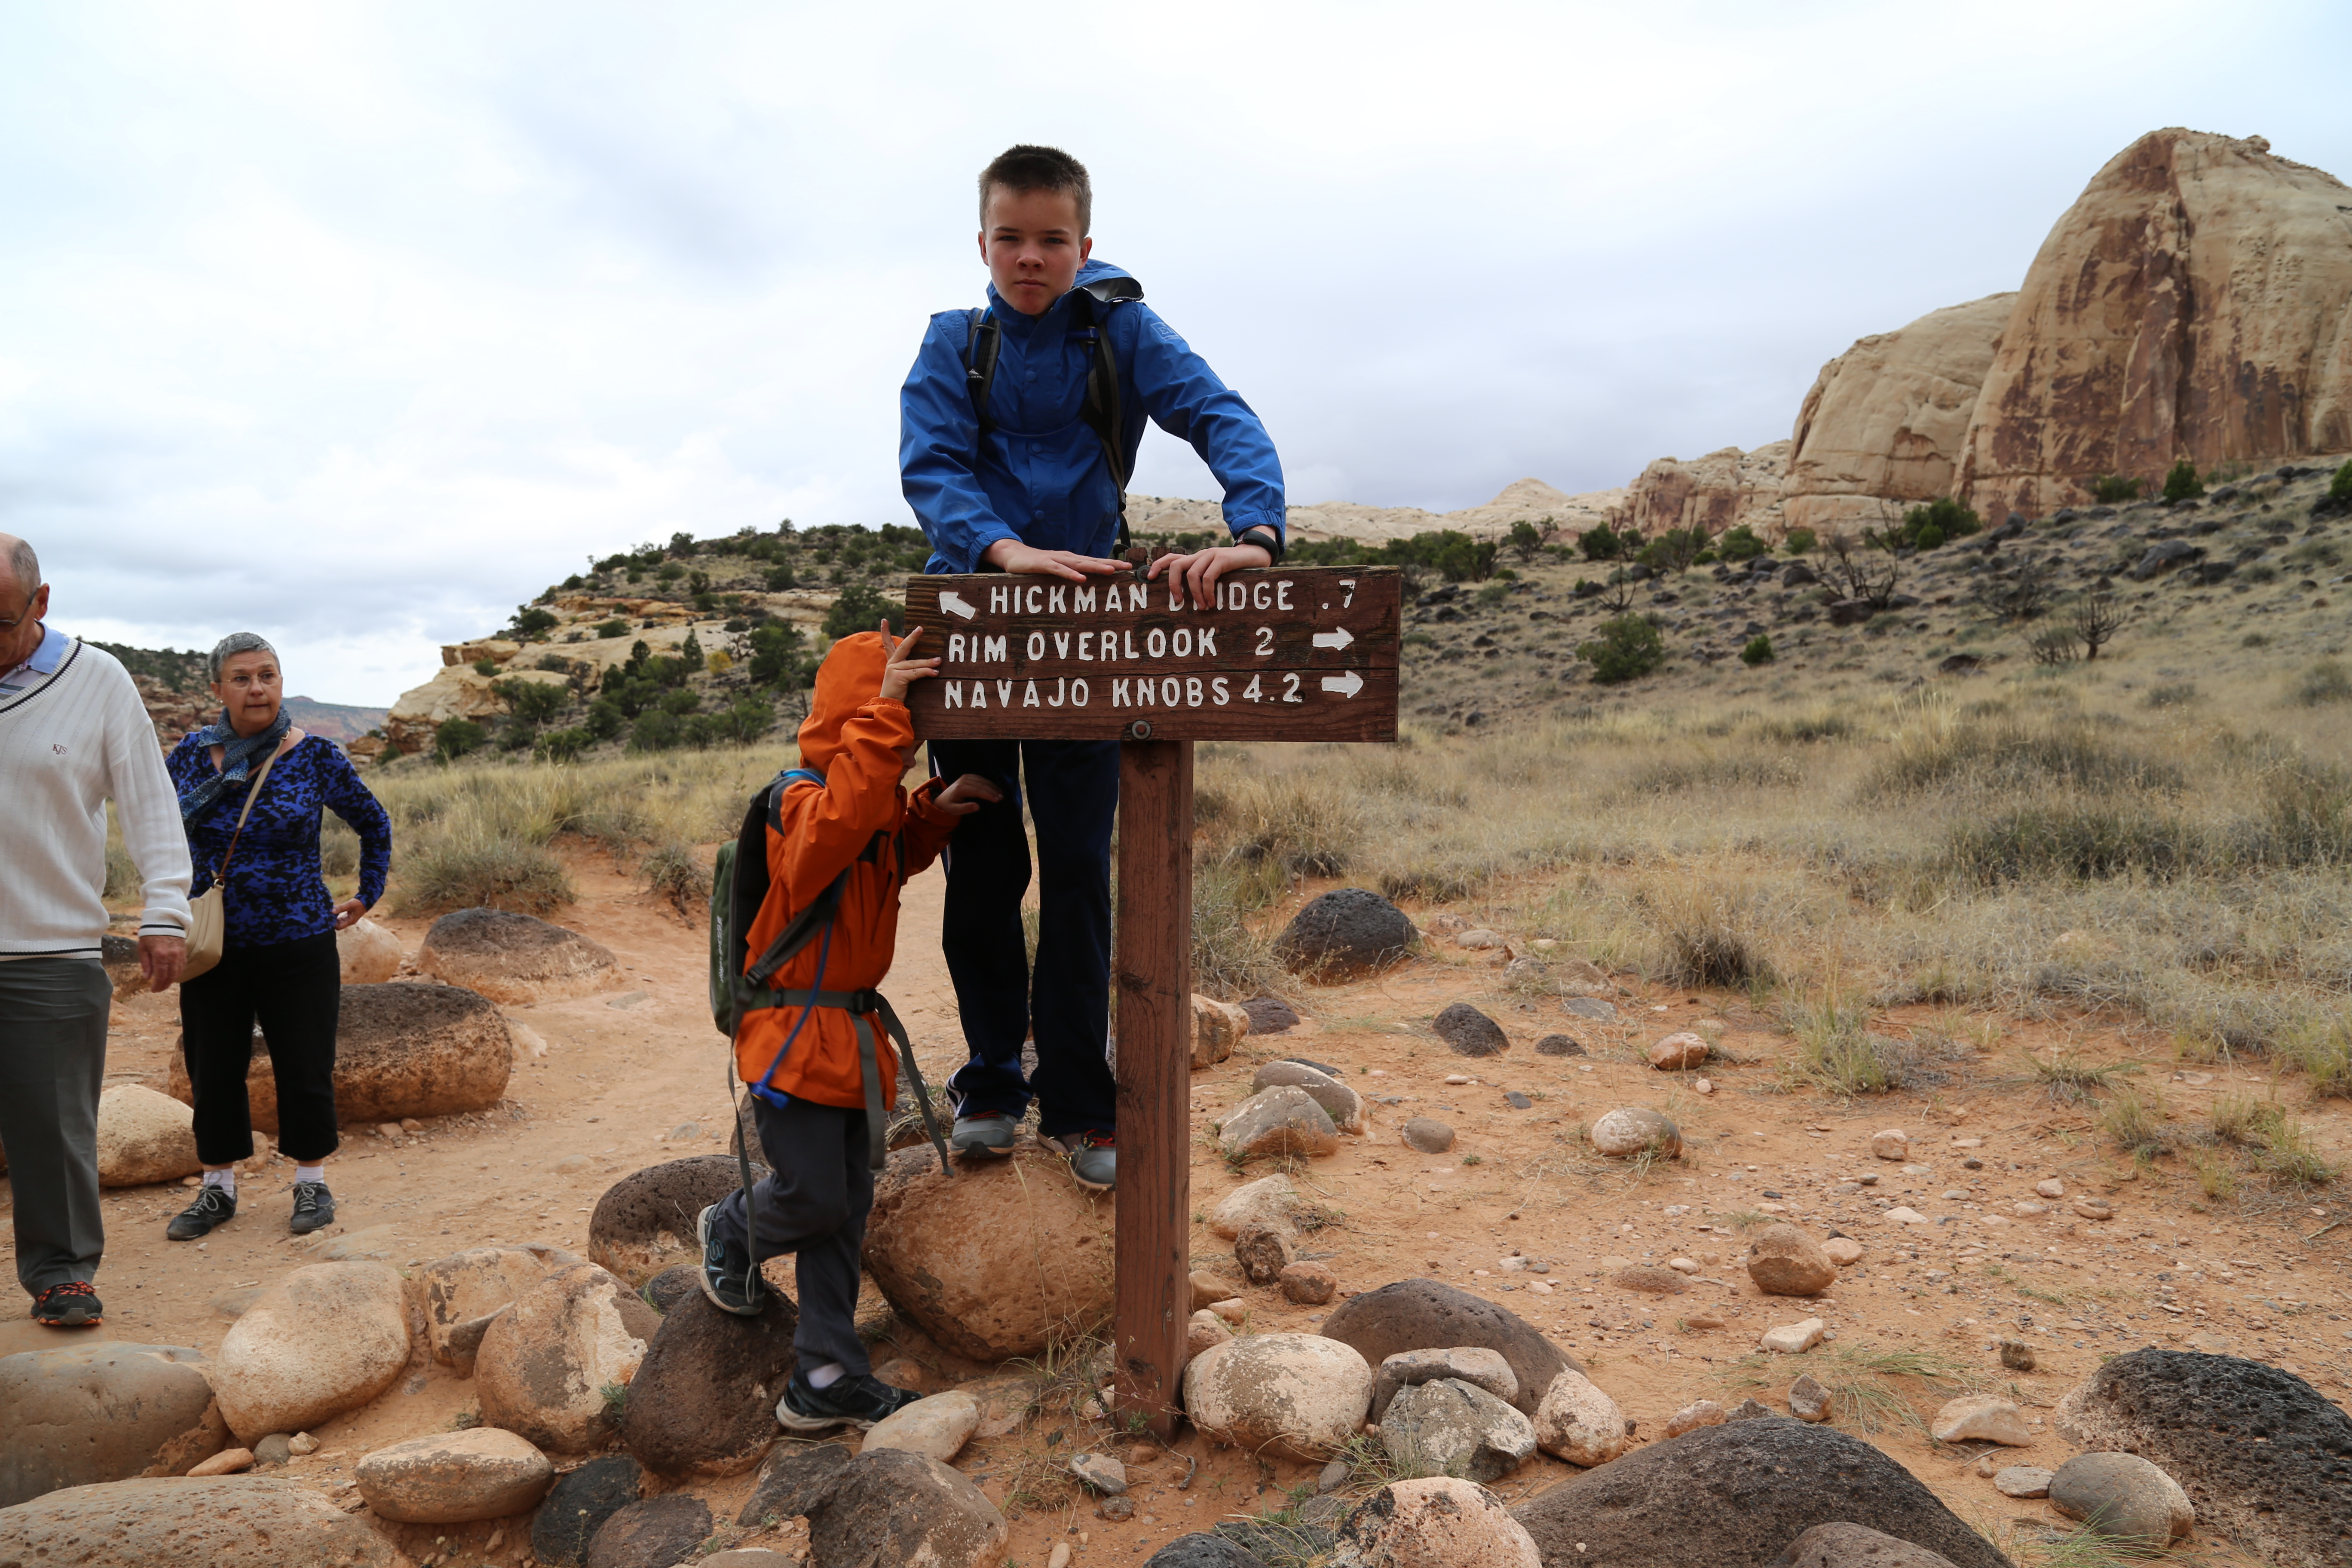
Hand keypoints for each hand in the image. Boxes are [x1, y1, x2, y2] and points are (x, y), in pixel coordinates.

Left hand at [139, 933, 185, 991]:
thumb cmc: (150, 934)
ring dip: (171, 980)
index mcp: (159, 955)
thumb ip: (145, 963)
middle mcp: (172, 956)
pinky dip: (177, 973)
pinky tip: (172, 975)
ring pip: (178, 972)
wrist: (165, 921)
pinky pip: (182, 966)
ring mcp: (179, 954)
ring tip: (164, 983)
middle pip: (170, 976)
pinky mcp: (184, 952)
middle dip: (164, 985)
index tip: (153, 990)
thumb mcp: (143, 948)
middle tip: (158, 989)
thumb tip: (147, 977)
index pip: (160, 975)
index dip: (157, 985)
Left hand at [331, 899, 368, 931]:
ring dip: (334, 918)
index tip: (328, 918)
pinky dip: (336, 915)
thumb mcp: (349, 904)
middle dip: (332, 921)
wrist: (366, 900)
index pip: (339, 927)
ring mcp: (349, 919)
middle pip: (338, 925)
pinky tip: (334, 911)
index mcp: (350, 921)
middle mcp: (349, 921)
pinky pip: (340, 918)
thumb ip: (341, 908)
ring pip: (339, 922)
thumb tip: (331, 911)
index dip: (333, 924)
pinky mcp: (348, 915)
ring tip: (330, 913)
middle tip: (328, 915)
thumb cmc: (359, 903)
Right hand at [878, 621, 939, 702]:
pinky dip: (926, 672)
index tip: (884, 620)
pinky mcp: (898, 677)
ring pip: (914, 663)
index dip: (885, 632)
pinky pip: (916, 673)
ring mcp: (894, 670)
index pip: (887, 644)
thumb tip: (929, 664)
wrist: (888, 705)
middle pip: (903, 647)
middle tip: (920, 628)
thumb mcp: (902, 678)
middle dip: (912, 637)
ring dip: (928, 662)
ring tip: (939, 660)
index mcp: (892, 662)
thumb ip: (911, 669)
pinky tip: (934, 673)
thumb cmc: (897, 692)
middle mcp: (891, 664)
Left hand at [932, 773, 1004, 816]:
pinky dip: (988, 782)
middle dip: (992, 790)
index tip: (997, 799)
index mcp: (960, 788)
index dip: (988, 794)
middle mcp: (963, 780)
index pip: (977, 790)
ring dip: (992, 786)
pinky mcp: (967, 776)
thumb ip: (965, 808)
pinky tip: (994, 787)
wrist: (941, 800)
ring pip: (982, 780)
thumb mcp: (954, 810)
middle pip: (981, 784)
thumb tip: (978, 806)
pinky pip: (980, 778)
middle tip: (1001, 797)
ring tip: (1000, 793)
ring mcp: (965, 777)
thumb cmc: (948, 807)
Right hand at [981, 539, 1131, 581]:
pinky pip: (1059, 569)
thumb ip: (1068, 576)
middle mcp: (1067, 558)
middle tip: (1128, 568)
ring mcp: (1056, 560)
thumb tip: (1085, 585)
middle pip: (1092, 561)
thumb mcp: (1056, 572)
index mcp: (1071, 560)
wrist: (1013, 555)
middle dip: (1111, 564)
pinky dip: (1070, 573)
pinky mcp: (1044, 564)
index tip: (1129, 568)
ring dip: (1095, 567)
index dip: (1112, 564)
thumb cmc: (1036, 565)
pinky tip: (1081, 578)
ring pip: (1079, 564)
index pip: (1094, 561)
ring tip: (1111, 570)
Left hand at [1146, 541, 1272, 608]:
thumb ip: (1204, 580)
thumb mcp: (1216, 574)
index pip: (1172, 558)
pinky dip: (1207, 592)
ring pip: (1192, 574)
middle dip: (1173, 584)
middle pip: (1176, 565)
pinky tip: (1211, 602)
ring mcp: (1211, 555)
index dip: (1158, 565)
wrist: (1257, 554)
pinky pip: (1208, 577)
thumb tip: (1190, 599)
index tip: (1149, 577)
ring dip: (1195, 594)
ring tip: (1201, 607)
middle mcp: (1201, 555)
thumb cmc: (1236, 569)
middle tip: (1177, 601)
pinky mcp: (1222, 558)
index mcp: (1197, 559)